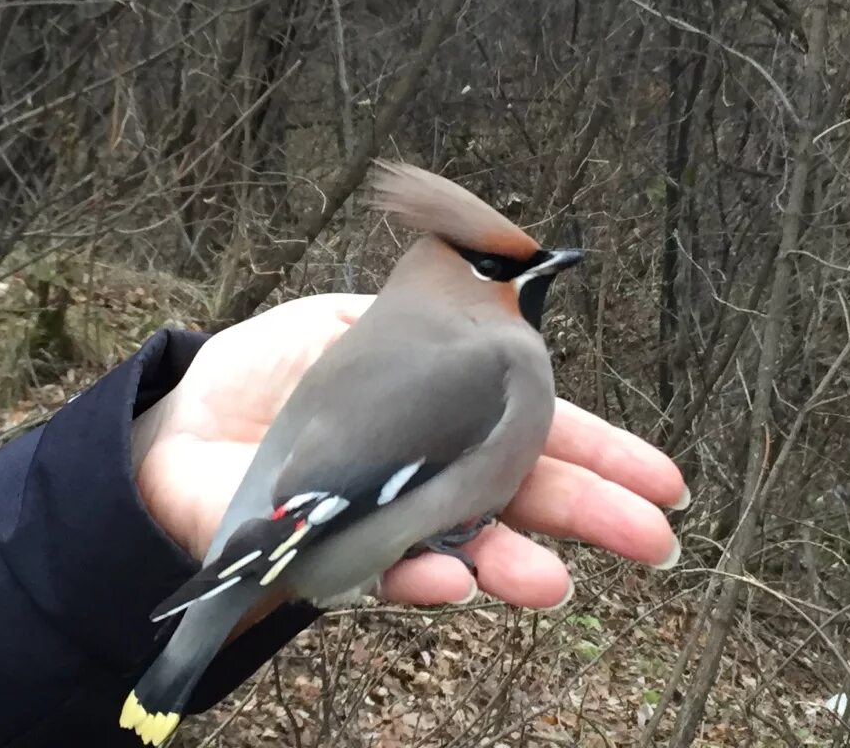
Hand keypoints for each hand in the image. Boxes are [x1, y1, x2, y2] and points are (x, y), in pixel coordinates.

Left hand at [136, 294, 684, 610]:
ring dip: (513, 566)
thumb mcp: (355, 319)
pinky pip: (387, 573)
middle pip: (522, 497)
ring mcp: (390, 521)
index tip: (664, 484)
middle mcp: (430, 475)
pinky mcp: (336, 555)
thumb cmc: (272, 369)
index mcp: (446, 412)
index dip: (601, 455)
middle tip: (653, 543)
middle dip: (591, 517)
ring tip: (552, 581)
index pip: (536, 432)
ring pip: (466, 551)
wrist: (185, 421)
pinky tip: (454, 581)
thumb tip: (507, 268)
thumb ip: (429, 311)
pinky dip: (421, 579)